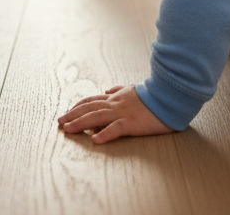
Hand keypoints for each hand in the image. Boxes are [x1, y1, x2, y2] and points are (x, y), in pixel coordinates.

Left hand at [57, 85, 172, 143]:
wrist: (169, 96)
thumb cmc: (153, 96)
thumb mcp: (133, 89)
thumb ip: (119, 89)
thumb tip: (106, 89)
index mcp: (116, 98)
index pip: (92, 101)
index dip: (77, 106)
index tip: (66, 112)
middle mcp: (115, 104)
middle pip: (89, 108)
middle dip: (72, 115)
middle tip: (59, 122)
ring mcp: (123, 113)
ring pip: (97, 117)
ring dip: (81, 123)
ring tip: (68, 129)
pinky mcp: (132, 122)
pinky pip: (116, 128)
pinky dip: (105, 134)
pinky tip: (95, 140)